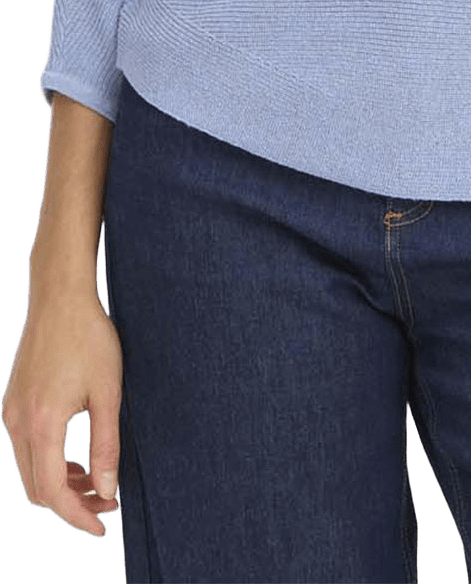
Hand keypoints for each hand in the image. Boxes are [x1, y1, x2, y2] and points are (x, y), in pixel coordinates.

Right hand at [2, 292, 122, 538]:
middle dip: (70, 505)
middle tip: (107, 503)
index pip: (53, 493)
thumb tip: (107, 491)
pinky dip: (48, 463)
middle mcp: (17, 422)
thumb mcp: (108, 392)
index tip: (104, 526)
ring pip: (28, 471)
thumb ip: (107, 445)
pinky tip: (75, 458)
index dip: (77, 517)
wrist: (60, 296)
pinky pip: (25, 449)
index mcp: (42, 424)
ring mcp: (10, 412)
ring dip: (59, 485)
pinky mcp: (11, 401)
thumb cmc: (90, 337)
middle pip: (36, 490)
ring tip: (96, 483)